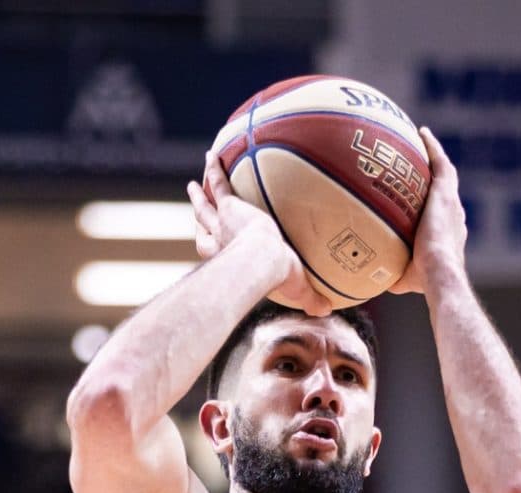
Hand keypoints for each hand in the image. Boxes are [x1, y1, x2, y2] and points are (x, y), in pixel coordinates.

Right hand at [190, 154, 339, 316]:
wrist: (264, 260)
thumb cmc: (278, 278)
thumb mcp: (297, 290)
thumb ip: (311, 300)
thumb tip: (327, 309)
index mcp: (228, 260)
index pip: (213, 251)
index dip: (207, 244)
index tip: (201, 238)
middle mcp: (219, 242)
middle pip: (204, 225)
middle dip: (198, 215)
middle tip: (194, 204)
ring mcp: (222, 223)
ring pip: (206, 206)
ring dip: (199, 194)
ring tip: (193, 184)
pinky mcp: (230, 207)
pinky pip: (220, 184)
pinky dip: (214, 170)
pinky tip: (212, 155)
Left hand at [387, 129, 467, 296]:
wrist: (439, 271)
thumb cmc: (423, 281)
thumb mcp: (402, 278)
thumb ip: (389, 273)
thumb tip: (369, 279)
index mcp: (448, 235)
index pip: (440, 217)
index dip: (433, 208)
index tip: (423, 203)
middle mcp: (454, 216)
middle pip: (444, 192)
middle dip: (435, 181)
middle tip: (420, 169)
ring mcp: (451, 202)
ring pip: (445, 173)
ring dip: (435, 156)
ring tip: (422, 140)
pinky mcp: (446, 192)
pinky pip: (440, 162)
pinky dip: (432, 147)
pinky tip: (420, 132)